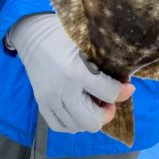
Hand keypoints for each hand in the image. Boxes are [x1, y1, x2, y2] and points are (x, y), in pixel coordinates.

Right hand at [9, 13, 134, 132]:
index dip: (123, 91)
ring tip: (94, 102)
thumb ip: (104, 60)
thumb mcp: (85, 40)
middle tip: (109, 99)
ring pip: (77, 126)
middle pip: (92, 120)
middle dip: (107, 112)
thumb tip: (124, 81)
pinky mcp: (40, 103)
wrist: (30, 34)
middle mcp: (61, 90)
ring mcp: (48, 99)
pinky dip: (73, 123)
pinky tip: (79, 110)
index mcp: (75, 71)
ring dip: (90, 117)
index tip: (128, 87)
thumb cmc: (61, 32)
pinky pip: (59, 126)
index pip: (108, 93)